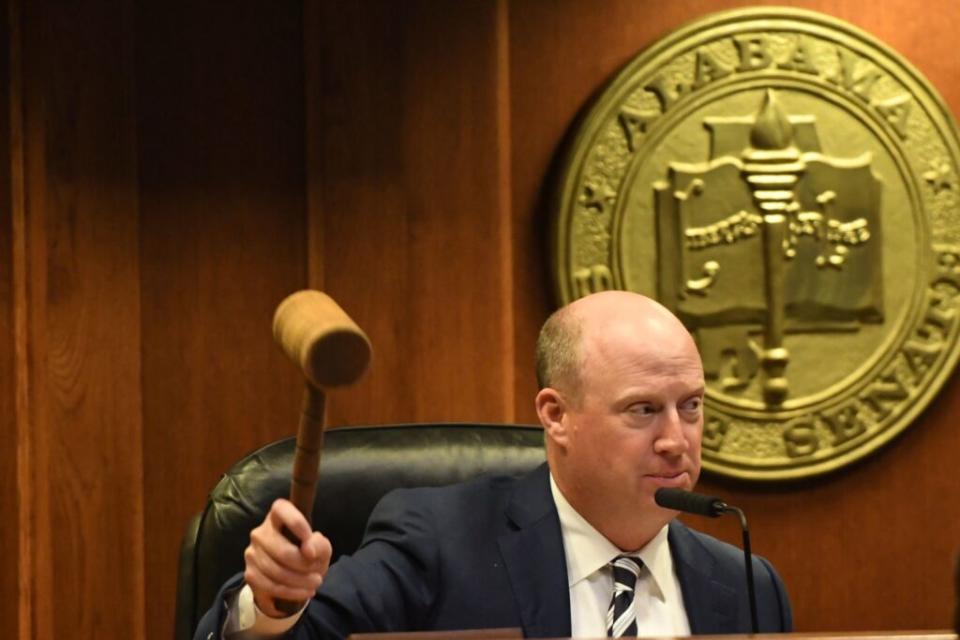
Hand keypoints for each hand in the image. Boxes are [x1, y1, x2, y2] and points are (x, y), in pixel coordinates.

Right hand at [244, 498, 331, 617]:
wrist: (292, 577)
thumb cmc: (307, 554)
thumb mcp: (320, 547)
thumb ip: (319, 544)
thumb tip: (308, 551)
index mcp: (278, 515)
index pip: (281, 509)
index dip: (297, 523)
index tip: (311, 545)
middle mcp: (261, 531)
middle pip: (281, 550)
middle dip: (303, 566)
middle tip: (318, 575)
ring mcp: (252, 552)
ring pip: (275, 570)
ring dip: (300, 581)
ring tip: (315, 583)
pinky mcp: (249, 573)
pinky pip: (270, 585)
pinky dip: (291, 592)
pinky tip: (304, 592)